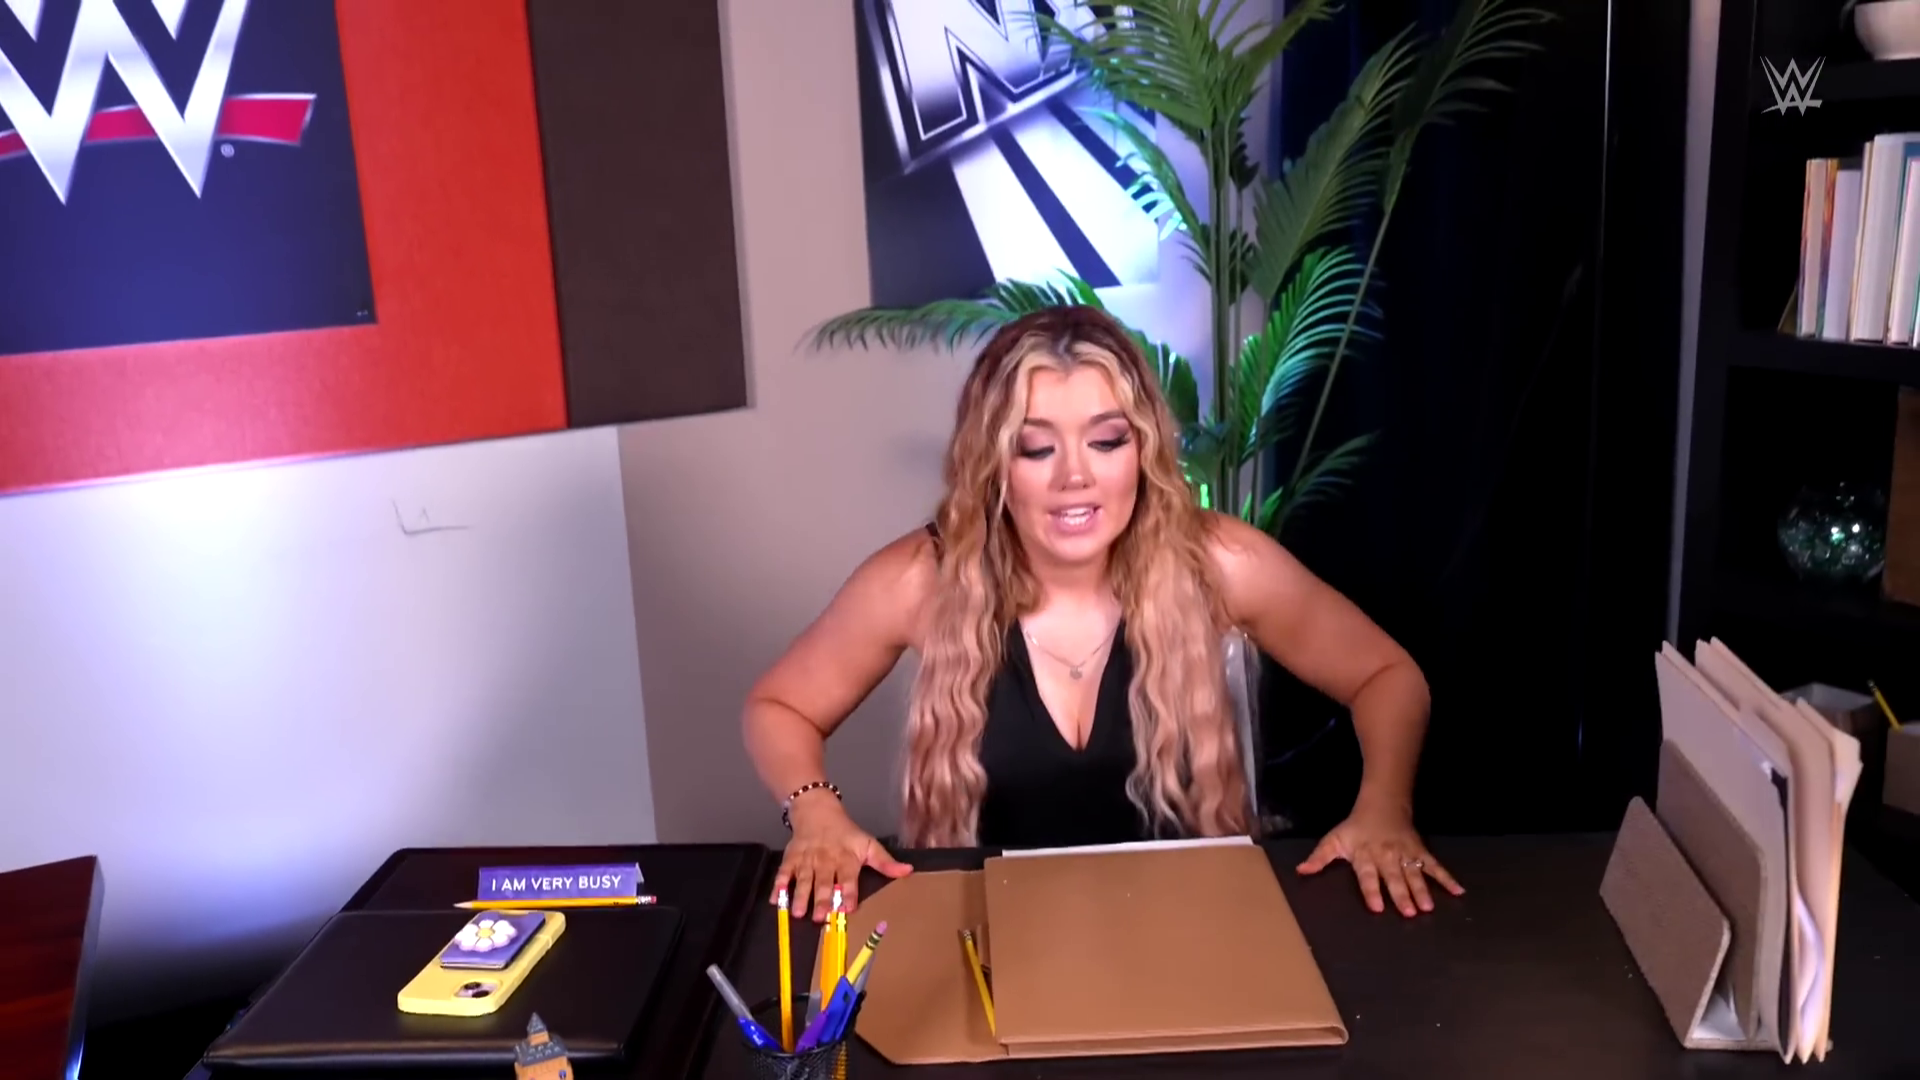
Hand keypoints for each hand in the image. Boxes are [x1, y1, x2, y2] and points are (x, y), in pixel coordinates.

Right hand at [769, 797, 911, 921]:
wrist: (817, 811)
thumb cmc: (845, 834)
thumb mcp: (868, 844)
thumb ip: (885, 862)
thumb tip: (908, 871)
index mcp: (846, 859)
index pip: (848, 878)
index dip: (849, 893)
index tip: (848, 908)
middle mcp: (826, 861)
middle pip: (824, 881)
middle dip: (822, 899)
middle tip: (820, 917)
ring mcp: (807, 860)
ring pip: (803, 880)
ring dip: (800, 896)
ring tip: (797, 912)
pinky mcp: (791, 858)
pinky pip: (783, 872)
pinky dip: (778, 885)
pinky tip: (774, 899)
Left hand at [1296, 801, 1462, 916]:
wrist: (1382, 804)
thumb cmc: (1356, 828)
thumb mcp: (1334, 839)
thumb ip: (1320, 857)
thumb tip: (1301, 870)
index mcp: (1365, 855)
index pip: (1368, 875)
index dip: (1371, 890)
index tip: (1376, 908)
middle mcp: (1386, 856)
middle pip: (1394, 877)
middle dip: (1401, 894)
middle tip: (1409, 913)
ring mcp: (1405, 854)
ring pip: (1414, 873)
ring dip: (1422, 889)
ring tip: (1428, 906)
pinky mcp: (1420, 851)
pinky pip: (1434, 865)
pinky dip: (1447, 877)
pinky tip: (1458, 891)